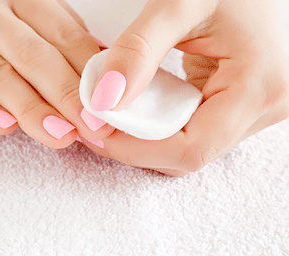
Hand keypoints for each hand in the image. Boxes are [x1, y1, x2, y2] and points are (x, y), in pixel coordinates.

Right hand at [0, 0, 113, 148]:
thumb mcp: (19, 4)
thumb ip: (57, 27)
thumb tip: (98, 59)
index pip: (63, 35)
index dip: (89, 72)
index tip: (110, 104)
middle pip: (34, 57)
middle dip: (68, 95)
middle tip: (94, 127)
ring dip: (31, 108)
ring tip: (61, 135)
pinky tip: (4, 126)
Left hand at [81, 0, 288, 175]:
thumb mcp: (179, 3)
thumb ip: (139, 49)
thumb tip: (104, 100)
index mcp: (257, 88)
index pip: (191, 148)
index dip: (137, 149)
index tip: (97, 130)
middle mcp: (262, 109)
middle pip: (187, 155)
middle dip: (137, 146)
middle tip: (98, 123)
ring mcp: (252, 110)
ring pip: (188, 147)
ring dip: (145, 138)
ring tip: (113, 114)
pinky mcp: (237, 104)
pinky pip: (193, 130)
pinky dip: (160, 124)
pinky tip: (138, 106)